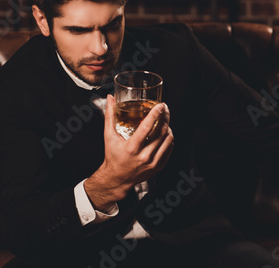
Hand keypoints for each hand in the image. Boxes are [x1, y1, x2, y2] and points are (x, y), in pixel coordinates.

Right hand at [84, 95, 173, 210]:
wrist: (117, 179)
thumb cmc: (113, 157)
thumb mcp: (109, 136)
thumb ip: (110, 116)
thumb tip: (110, 100)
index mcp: (131, 148)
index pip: (146, 127)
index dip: (155, 114)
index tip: (160, 105)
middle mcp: (144, 156)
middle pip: (160, 132)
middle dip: (165, 117)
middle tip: (164, 109)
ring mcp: (152, 162)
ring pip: (168, 140)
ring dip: (168, 127)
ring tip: (165, 120)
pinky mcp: (158, 166)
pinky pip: (169, 149)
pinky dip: (169, 139)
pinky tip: (165, 133)